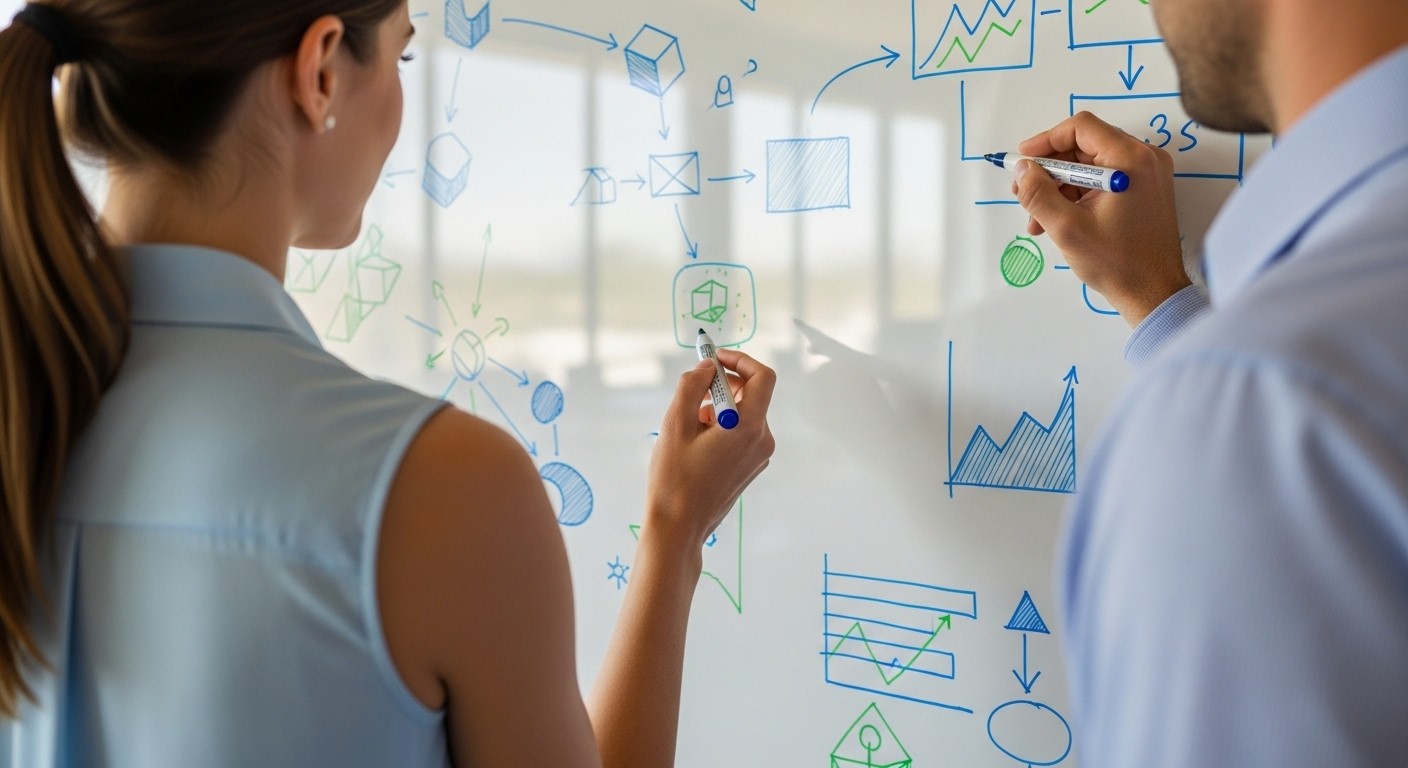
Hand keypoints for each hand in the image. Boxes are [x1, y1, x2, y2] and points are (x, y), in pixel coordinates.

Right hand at [645, 350, 776, 552]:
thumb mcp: (675, 424)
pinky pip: (741, 433)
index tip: (714, 359)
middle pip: (752, 394)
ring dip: (718, 408)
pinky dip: (722, 426)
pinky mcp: (751, 466)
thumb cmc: (674, 479)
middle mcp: (762, 440)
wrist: (679, 527)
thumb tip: (706, 367)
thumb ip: (692, 386)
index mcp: (748, 428)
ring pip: (744, 414)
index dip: (739, 360)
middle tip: (693, 391)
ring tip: (689, 427)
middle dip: (723, 385)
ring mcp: (759, 456)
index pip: (762, 377)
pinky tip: (695, 444)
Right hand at [1013, 111, 1189, 325]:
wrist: (1153, 293)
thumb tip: (1022, 170)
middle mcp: (1143, 159)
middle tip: (1023, 192)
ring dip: (1059, 187)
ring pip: (1090, 166)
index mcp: (1130, 159)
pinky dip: (1077, 195)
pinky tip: (1056, 220)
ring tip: (1036, 218)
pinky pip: (1102, 181)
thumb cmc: (1117, 262)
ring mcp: (1146, 175)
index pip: (1081, 128)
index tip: (1022, 161)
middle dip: (1049, 169)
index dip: (1045, 141)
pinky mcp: (1144, 191)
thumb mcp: (1067, 228)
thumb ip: (1039, 193)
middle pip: (1084, 146)